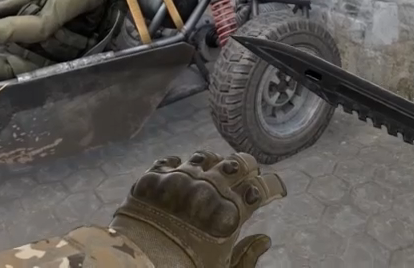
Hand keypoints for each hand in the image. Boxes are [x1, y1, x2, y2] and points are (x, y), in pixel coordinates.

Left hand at [109, 150, 285, 267]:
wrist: (136, 265)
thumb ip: (247, 257)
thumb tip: (264, 240)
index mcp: (230, 213)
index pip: (262, 187)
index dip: (274, 186)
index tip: (276, 190)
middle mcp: (207, 189)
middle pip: (238, 163)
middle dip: (249, 167)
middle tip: (250, 173)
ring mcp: (178, 179)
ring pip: (205, 156)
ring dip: (215, 162)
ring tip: (216, 169)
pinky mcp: (153, 178)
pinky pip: (170, 161)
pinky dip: (178, 164)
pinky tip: (180, 169)